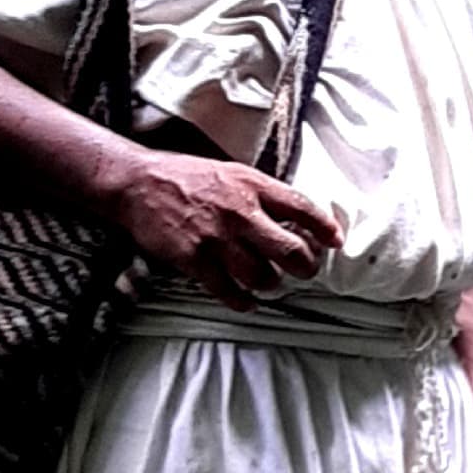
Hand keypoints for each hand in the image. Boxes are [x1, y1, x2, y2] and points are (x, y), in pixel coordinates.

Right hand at [112, 151, 343, 304]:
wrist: (138, 183)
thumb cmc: (185, 176)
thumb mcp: (231, 172)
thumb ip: (261, 193)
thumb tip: (293, 215)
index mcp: (252, 186)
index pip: (302, 207)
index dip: (324, 227)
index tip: (335, 242)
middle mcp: (240, 212)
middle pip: (290, 250)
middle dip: (305, 266)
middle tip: (305, 271)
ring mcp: (217, 238)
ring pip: (262, 276)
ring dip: (271, 284)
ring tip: (269, 282)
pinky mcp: (194, 259)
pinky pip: (228, 290)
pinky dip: (242, 300)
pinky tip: (246, 301)